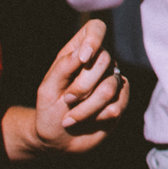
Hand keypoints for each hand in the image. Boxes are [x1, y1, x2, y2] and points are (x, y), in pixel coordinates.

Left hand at [17, 20, 129, 155]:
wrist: (57, 140)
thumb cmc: (49, 112)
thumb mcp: (47, 90)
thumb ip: (63, 68)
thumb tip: (83, 52)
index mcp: (77, 52)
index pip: (96, 28)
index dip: (94, 39)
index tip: (83, 58)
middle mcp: (98, 63)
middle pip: (105, 60)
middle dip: (82, 86)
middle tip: (67, 100)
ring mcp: (112, 81)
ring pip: (110, 87)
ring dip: (86, 108)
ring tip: (70, 118)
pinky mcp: (120, 100)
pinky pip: (118, 104)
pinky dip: (97, 116)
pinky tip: (88, 121)